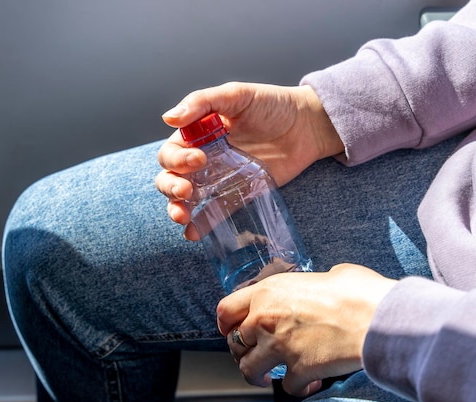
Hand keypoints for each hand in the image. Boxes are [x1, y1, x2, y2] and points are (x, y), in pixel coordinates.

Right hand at [154, 82, 342, 239]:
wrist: (307, 126)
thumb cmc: (272, 104)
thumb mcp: (236, 95)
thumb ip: (202, 102)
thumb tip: (168, 118)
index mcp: (197, 134)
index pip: (171, 151)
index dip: (177, 158)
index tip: (199, 158)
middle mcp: (203, 158)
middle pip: (170, 177)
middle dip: (170, 186)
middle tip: (185, 189)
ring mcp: (219, 179)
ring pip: (185, 198)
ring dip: (177, 208)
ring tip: (182, 216)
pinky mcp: (238, 195)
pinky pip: (213, 212)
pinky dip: (201, 225)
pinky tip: (194, 233)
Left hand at [216, 263, 396, 396]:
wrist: (377, 316)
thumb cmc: (358, 291)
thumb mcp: (329, 274)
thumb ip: (312, 283)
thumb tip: (326, 285)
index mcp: (269, 292)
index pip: (225, 310)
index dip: (226, 324)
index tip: (232, 332)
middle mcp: (265, 319)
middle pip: (234, 343)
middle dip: (245, 351)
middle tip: (258, 354)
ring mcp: (279, 346)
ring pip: (249, 369)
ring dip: (260, 375)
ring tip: (271, 376)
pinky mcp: (298, 369)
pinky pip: (286, 387)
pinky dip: (297, 389)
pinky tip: (310, 384)